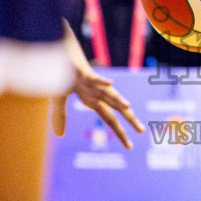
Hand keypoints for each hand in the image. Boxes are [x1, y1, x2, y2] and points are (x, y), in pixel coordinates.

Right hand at [51, 32, 144, 148]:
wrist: (59, 54)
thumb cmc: (61, 75)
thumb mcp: (58, 100)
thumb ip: (60, 117)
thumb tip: (59, 135)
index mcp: (93, 101)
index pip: (110, 120)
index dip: (120, 132)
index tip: (130, 146)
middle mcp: (97, 94)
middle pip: (115, 109)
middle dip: (129, 119)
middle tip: (142, 131)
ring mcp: (92, 83)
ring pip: (108, 93)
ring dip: (118, 99)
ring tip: (129, 107)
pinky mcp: (84, 72)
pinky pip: (95, 77)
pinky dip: (102, 81)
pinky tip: (110, 83)